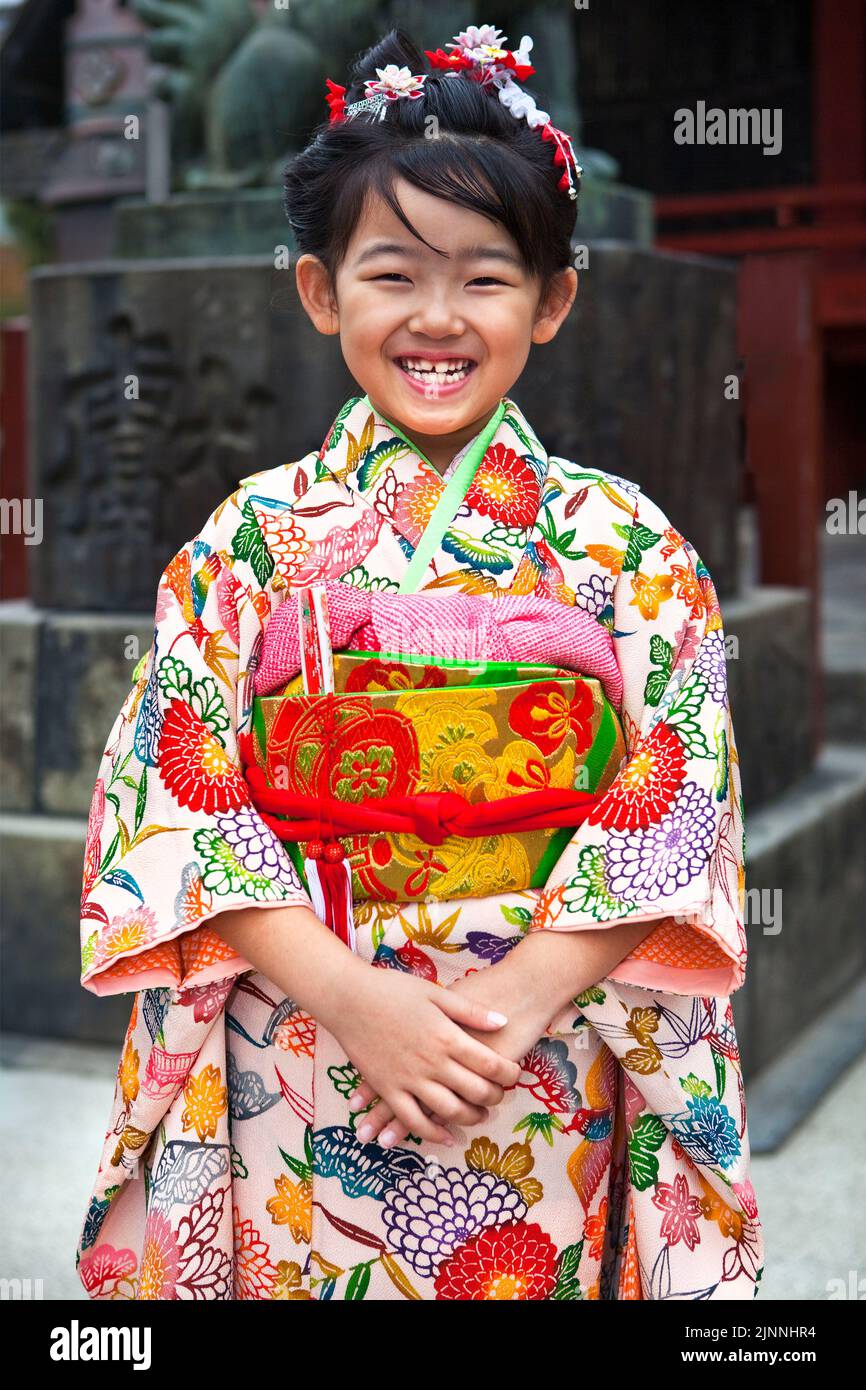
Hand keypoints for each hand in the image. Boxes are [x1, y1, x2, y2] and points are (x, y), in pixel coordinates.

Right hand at [329, 967, 521, 1147]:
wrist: (349, 998)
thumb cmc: (393, 990)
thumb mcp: (436, 994)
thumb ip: (471, 1012)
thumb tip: (504, 1022)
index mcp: (446, 1037)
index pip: (490, 1065)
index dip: (508, 1074)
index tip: (515, 1074)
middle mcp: (431, 1063)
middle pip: (475, 1092)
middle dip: (494, 1098)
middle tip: (501, 1096)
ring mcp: (408, 1080)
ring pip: (449, 1111)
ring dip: (470, 1118)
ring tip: (481, 1116)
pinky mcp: (388, 1090)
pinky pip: (413, 1120)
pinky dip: (433, 1133)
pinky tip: (447, 1136)